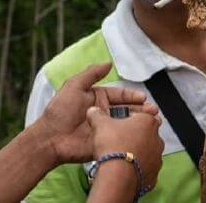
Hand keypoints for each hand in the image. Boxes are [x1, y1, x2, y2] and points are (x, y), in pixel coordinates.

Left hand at [34, 63, 157, 164]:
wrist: (51, 138)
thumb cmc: (60, 110)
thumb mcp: (74, 86)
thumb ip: (91, 74)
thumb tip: (108, 62)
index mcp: (97, 98)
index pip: (120, 96)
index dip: (132, 96)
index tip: (144, 98)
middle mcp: (103, 113)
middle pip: (127, 110)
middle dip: (141, 110)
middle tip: (154, 112)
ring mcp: (106, 129)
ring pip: (128, 124)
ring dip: (141, 123)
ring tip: (154, 122)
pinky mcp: (106, 143)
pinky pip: (122, 140)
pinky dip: (134, 138)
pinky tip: (144, 136)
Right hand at [87, 105, 163, 190]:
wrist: (117, 175)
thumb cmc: (113, 145)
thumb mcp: (100, 124)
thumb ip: (97, 114)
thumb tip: (93, 111)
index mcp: (148, 121)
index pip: (141, 115)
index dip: (128, 118)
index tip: (118, 123)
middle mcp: (157, 138)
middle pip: (145, 133)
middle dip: (134, 136)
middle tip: (118, 139)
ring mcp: (157, 157)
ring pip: (147, 151)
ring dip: (136, 152)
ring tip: (120, 155)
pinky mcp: (154, 173)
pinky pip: (145, 167)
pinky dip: (137, 167)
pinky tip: (125, 167)